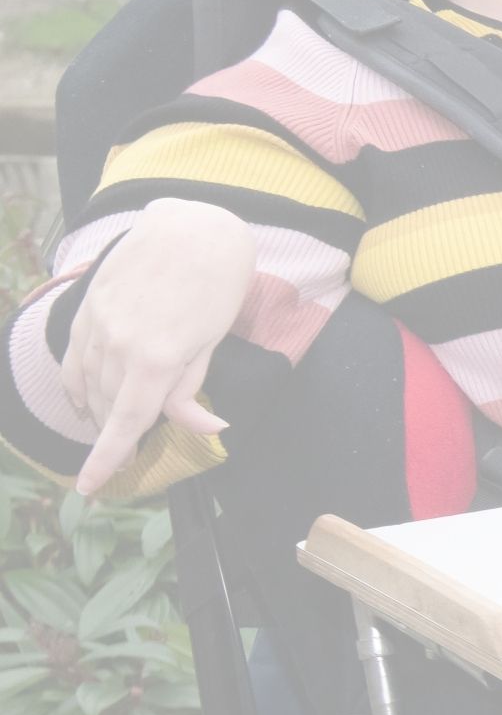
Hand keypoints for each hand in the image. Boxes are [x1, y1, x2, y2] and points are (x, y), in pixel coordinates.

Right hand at [59, 204, 259, 497]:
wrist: (190, 227)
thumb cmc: (216, 285)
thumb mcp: (212, 343)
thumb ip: (191, 388)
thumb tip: (204, 429)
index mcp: (154, 358)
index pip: (126, 423)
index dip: (106, 459)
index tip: (90, 487)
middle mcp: (117, 344)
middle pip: (109, 408)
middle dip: (116, 435)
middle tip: (128, 455)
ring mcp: (96, 325)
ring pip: (89, 386)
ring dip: (100, 412)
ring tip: (113, 427)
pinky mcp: (86, 309)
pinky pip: (72, 359)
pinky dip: (78, 385)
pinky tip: (87, 399)